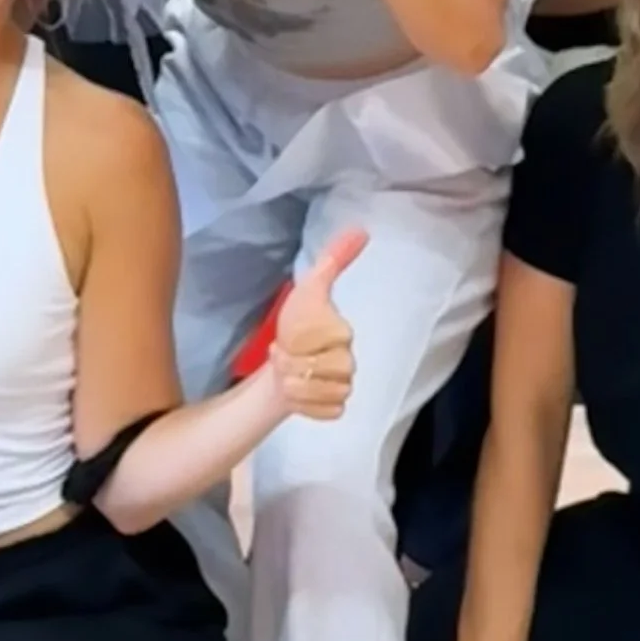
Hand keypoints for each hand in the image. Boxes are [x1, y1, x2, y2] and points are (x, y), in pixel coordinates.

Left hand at [270, 229, 365, 418]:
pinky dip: (304, 406)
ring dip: (295, 387)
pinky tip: (296, 396)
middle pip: (325, 372)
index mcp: (343, 334)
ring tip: (286, 377)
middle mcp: (349, 362)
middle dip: (292, 366)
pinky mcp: (335, 409)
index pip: (329, 344)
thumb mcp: (309, 289)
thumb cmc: (294, 325)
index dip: (298, 344)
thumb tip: (362, 228)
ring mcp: (344, 387)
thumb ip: (334, 259)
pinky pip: (327, 412)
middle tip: (282, 359)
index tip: (282, 339)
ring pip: (324, 394)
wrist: (277, 364)